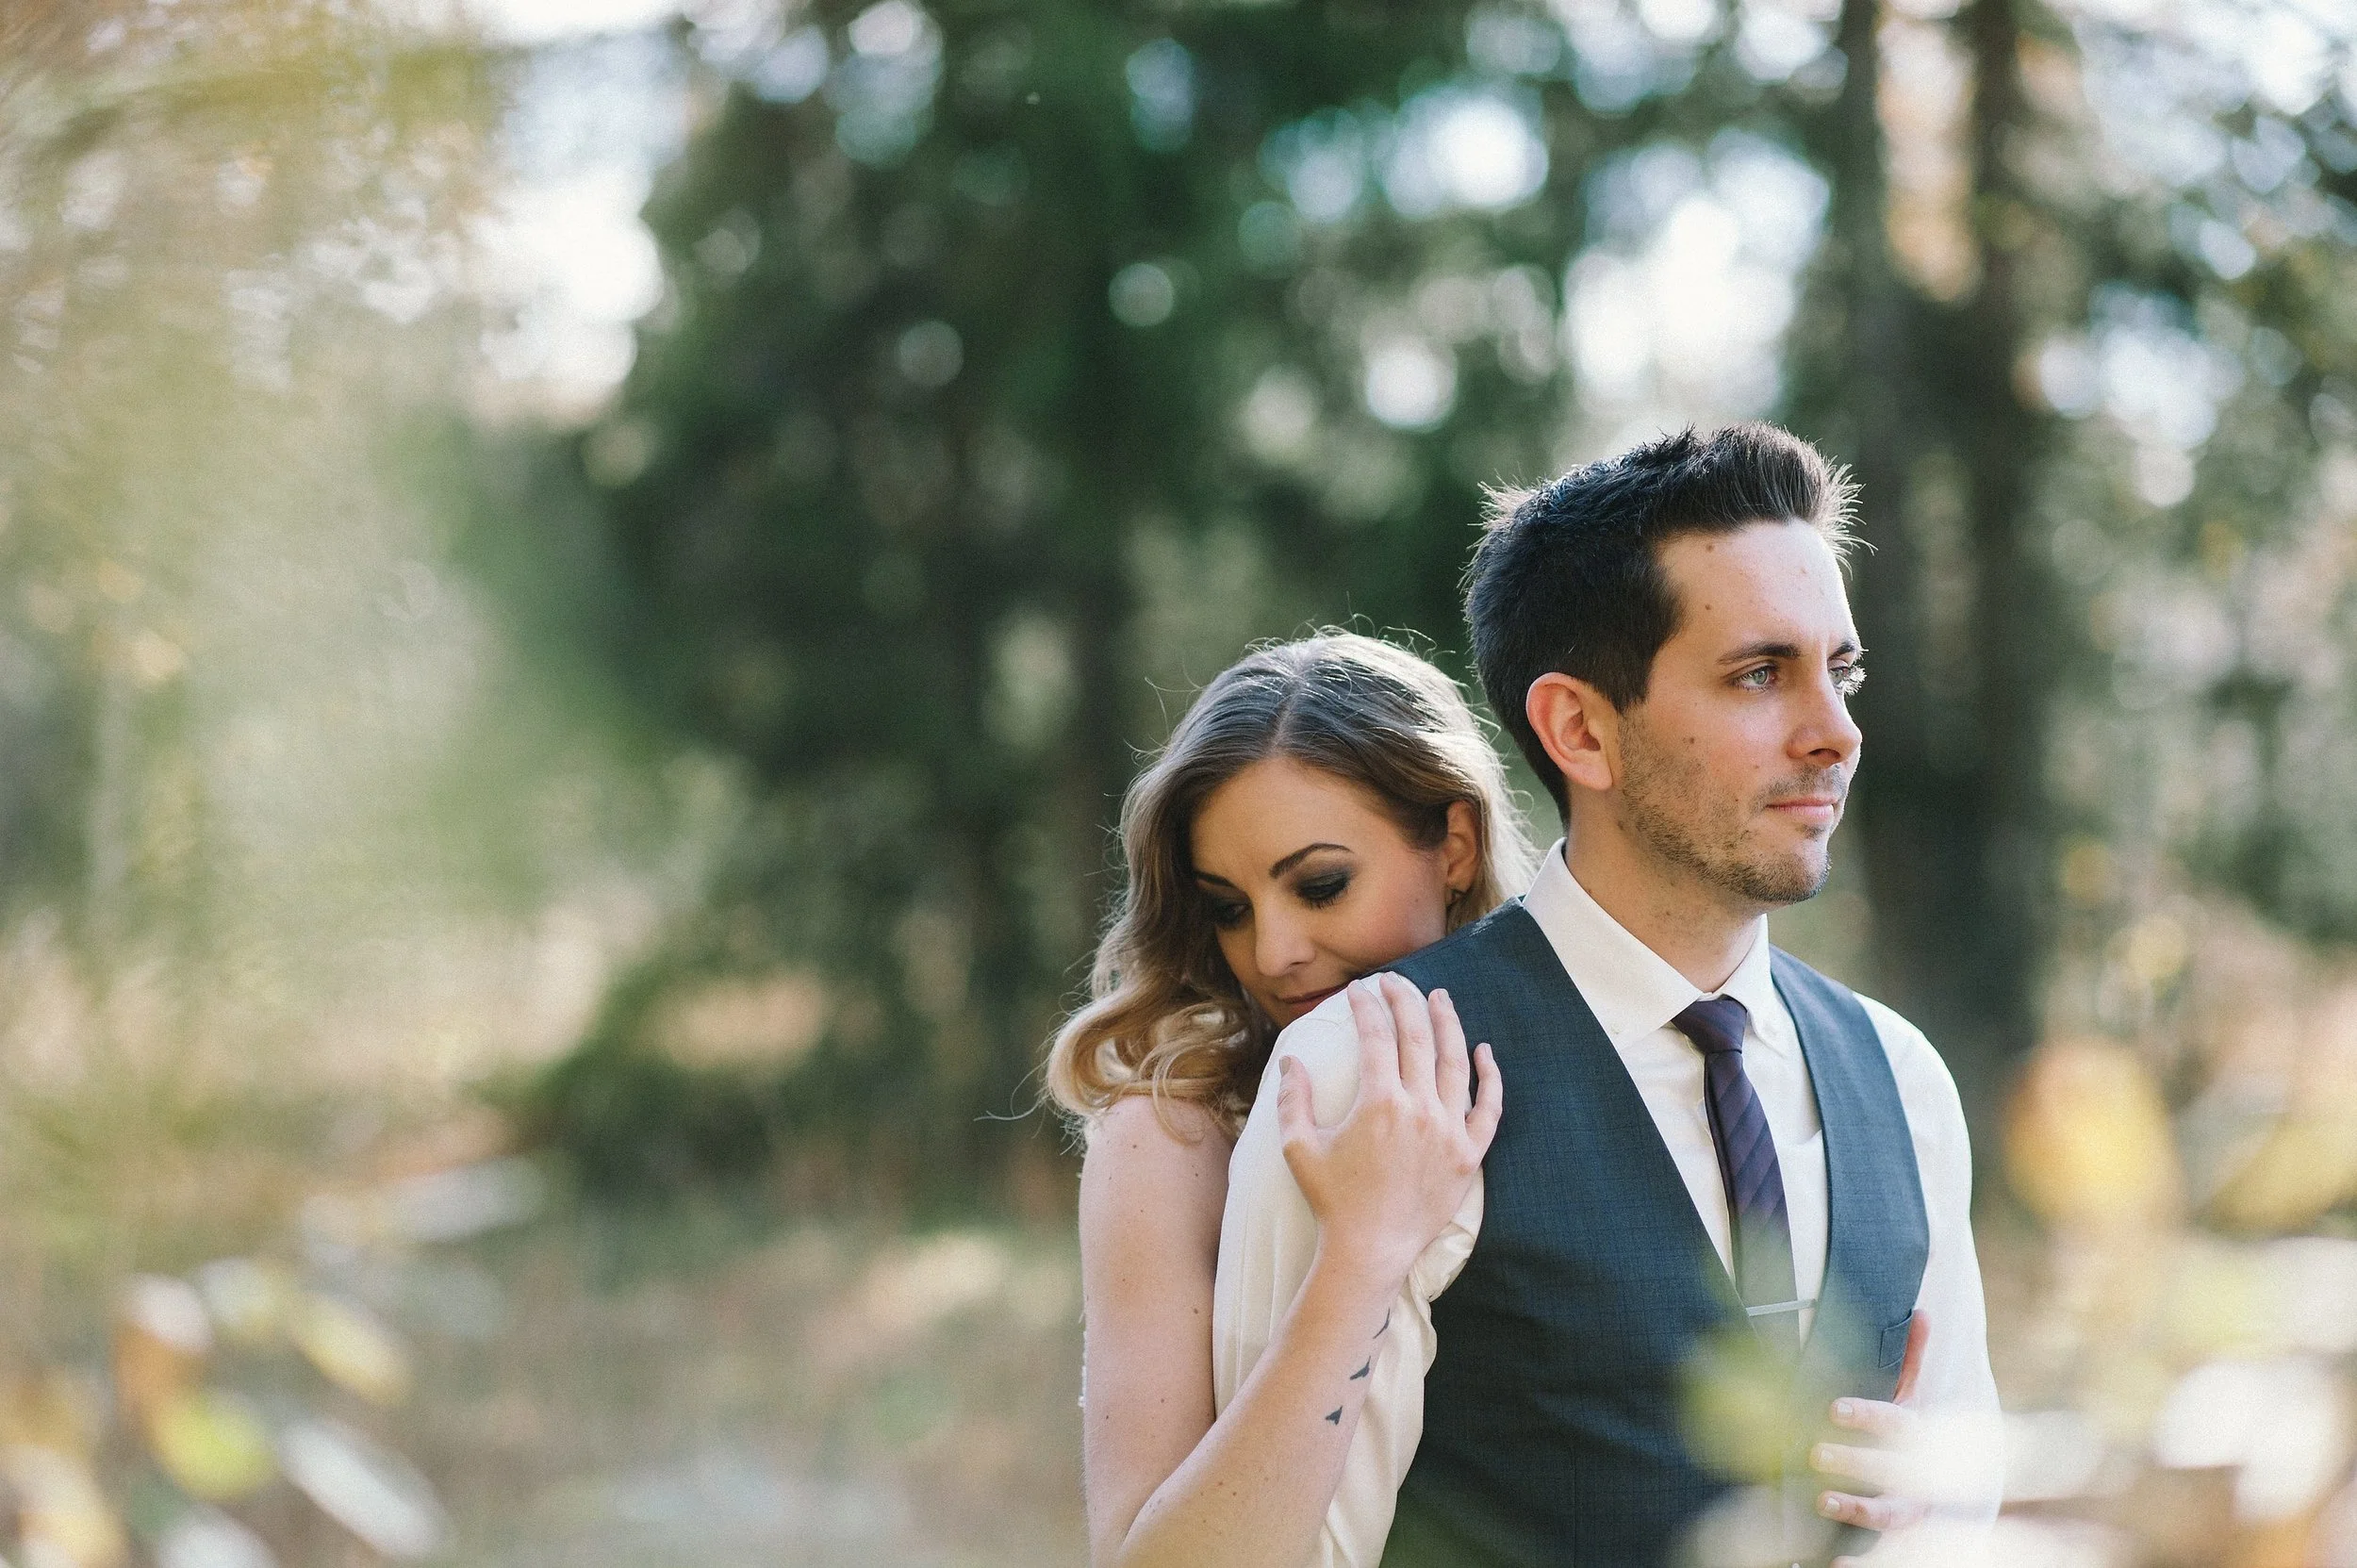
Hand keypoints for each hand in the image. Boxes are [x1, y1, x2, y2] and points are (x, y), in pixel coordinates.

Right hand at [1276, 974, 1500, 1290]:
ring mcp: (1449, 1130)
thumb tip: (1291, 1061)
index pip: (1376, 1036)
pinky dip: (1490, 1077)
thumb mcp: (1299, 1147)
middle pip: (1417, 1038)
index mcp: (1379, 1102)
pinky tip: (1484, 1051)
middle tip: (1396, 981)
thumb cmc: (1331, 1200)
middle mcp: (1419, 1108)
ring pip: (1455, 1062)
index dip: (1366, 1007)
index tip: (1358, 991)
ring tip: (1440, 998)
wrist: (1370, 1250)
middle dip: (1405, 1000)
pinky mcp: (1469, 1154)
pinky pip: (1488, 1108)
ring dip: (1448, 1023)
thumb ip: (1293, 1100)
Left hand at [1821, 1310, 1931, 1562]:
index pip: (1896, 1423)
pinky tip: (1833, 1566)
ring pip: (1889, 1515)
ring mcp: (1911, 1513)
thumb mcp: (1919, 1399)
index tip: (1833, 1407)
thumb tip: (1924, 1312)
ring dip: (1857, 1508)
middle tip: (1814, 1450)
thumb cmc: (1921, 1438)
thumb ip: (1916, 1361)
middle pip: (1891, 1470)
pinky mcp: (1900, 1544)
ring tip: (1822, 1500)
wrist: (1954, 1496)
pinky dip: (1861, 1567)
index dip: (1868, 1415)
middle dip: (1856, 1461)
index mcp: (1920, 1437)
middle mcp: (1920, 1478)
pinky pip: (1883, 1560)